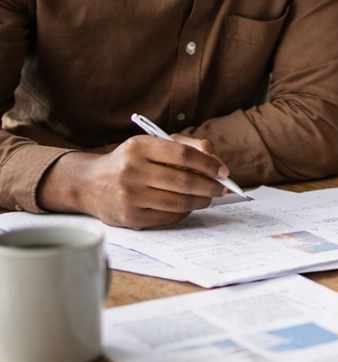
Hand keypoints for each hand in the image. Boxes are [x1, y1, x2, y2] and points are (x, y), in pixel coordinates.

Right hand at [38, 135, 229, 228]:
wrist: (90, 183)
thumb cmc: (130, 161)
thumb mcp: (152, 144)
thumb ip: (187, 146)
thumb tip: (216, 162)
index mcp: (139, 146)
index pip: (183, 155)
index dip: (208, 164)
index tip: (223, 171)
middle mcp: (131, 170)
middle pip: (184, 181)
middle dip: (210, 186)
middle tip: (222, 189)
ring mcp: (129, 196)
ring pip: (178, 202)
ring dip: (201, 201)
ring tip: (208, 197)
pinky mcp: (129, 217)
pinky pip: (168, 217)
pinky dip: (184, 212)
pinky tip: (188, 206)